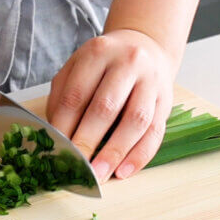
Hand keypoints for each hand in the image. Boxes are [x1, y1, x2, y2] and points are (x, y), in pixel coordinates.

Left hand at [47, 29, 176, 181]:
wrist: (146, 46)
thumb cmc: (105, 64)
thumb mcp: (77, 67)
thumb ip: (63, 96)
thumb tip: (54, 136)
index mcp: (98, 53)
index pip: (77, 94)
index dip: (65, 126)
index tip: (57, 150)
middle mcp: (128, 63)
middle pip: (106, 107)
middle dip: (89, 142)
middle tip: (77, 167)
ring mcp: (150, 82)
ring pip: (135, 121)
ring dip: (115, 152)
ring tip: (100, 173)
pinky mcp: (166, 100)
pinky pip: (155, 132)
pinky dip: (139, 155)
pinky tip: (124, 171)